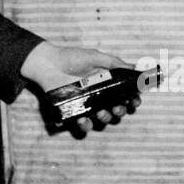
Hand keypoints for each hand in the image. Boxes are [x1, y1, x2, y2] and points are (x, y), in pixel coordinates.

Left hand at [21, 41, 141, 134]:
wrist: (48, 63)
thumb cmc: (71, 58)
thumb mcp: (95, 57)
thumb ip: (115, 63)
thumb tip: (136, 68)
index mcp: (108, 84)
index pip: (125, 96)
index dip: (133, 100)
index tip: (135, 101)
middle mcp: (100, 96)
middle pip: (117, 110)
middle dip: (122, 111)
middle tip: (118, 107)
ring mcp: (87, 105)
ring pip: (104, 119)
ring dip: (107, 118)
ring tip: (102, 112)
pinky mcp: (74, 112)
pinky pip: (83, 124)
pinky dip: (86, 125)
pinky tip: (85, 120)